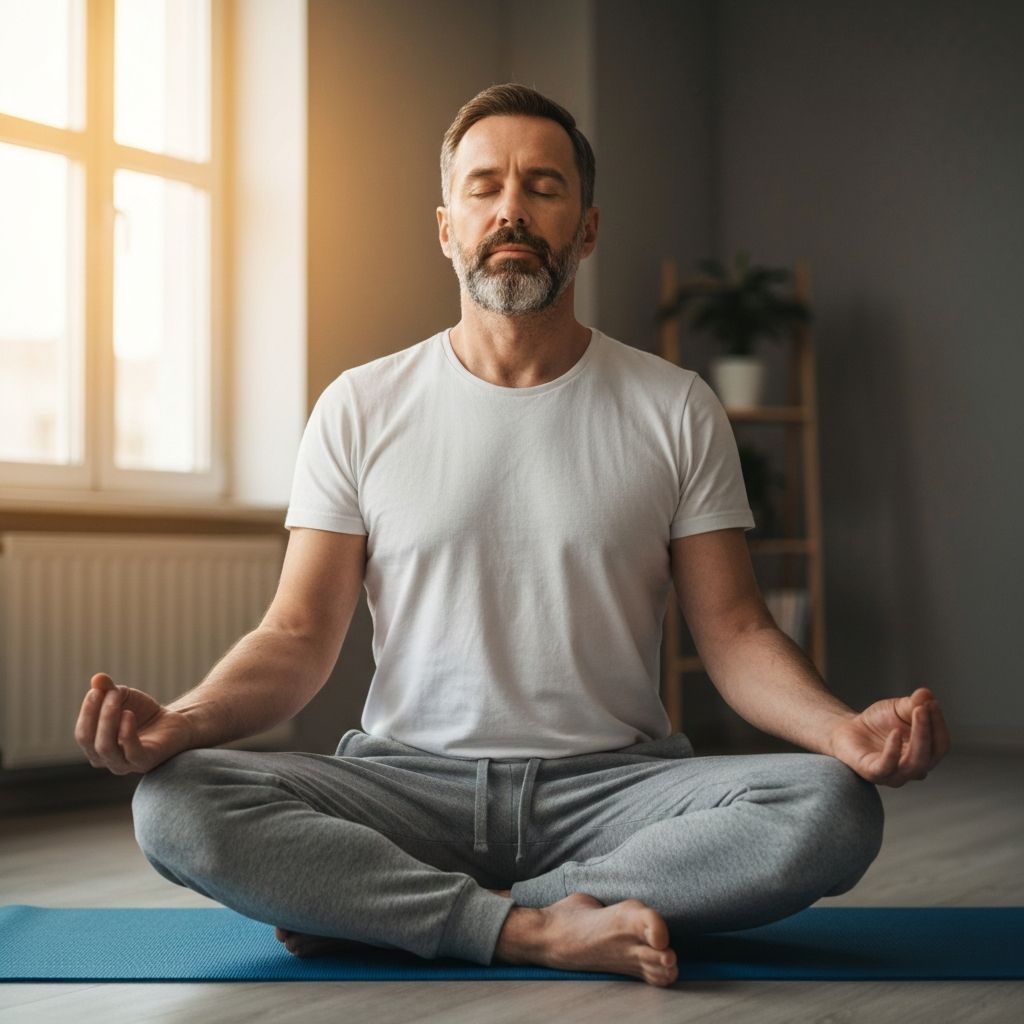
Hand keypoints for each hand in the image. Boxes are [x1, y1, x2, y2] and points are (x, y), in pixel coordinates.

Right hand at [74, 673, 194, 774]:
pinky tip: (129, 714)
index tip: (97, 690)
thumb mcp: (123, 696)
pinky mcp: (145, 762)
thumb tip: (97, 678)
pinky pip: (131, 752)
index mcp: (96, 747)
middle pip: (89, 741)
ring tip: (118, 698)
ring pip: (105, 747)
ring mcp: (125, 764)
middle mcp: (106, 760)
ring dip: (108, 719)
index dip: (86, 711)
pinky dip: (126, 731)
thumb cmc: (143, 712)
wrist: (174, 721)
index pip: (82, 734)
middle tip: (109, 693)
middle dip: (95, 714)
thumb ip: (108, 689)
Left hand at [829, 686, 950, 786]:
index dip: (939, 723)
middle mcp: (914, 769)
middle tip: (923, 707)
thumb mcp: (898, 709)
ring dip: (919, 737)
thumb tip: (926, 694)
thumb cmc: (878, 722)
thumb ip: (913, 703)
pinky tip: (895, 732)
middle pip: (932, 754)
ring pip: (915, 763)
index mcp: (925, 755)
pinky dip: (893, 749)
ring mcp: (895, 775)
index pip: (941, 744)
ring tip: (916, 712)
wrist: (848, 729)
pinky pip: (887, 766)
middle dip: (930, 729)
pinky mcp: (874, 773)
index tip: (932, 703)